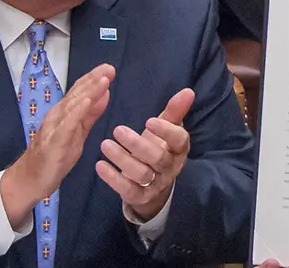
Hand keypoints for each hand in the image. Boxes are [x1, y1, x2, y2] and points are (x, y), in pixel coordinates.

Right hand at [1, 64, 114, 229]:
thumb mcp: (78, 132)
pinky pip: (67, 125)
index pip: (80, 92)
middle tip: (109, 68)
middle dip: (93, 80)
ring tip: (103, 80)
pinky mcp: (54, 142)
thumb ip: (91, 114)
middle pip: (77, 94)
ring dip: (88, 91)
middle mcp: (58, 116)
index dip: (94, 79)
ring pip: (73, 106)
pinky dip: (77, 112)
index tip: (109, 68)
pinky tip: (86, 102)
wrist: (30, 179)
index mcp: (65, 113)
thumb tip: (104, 93)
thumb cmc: (55, 155)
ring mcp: (54, 128)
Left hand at [96, 88, 194, 221]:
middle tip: (118, 130)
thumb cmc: (158, 147)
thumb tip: (188, 91)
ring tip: (105, 144)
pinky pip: (128, 191)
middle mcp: (171, 168)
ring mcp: (156, 184)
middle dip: (137, 144)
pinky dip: (113, 179)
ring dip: (122, 160)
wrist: (153, 183)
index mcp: (179, 149)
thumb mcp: (166, 128)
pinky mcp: (140, 197)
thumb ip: (175, 110)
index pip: (179, 140)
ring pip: (142, 174)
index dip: (166, 131)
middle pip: (158, 158)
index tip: (149, 120)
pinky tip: (100, 165)